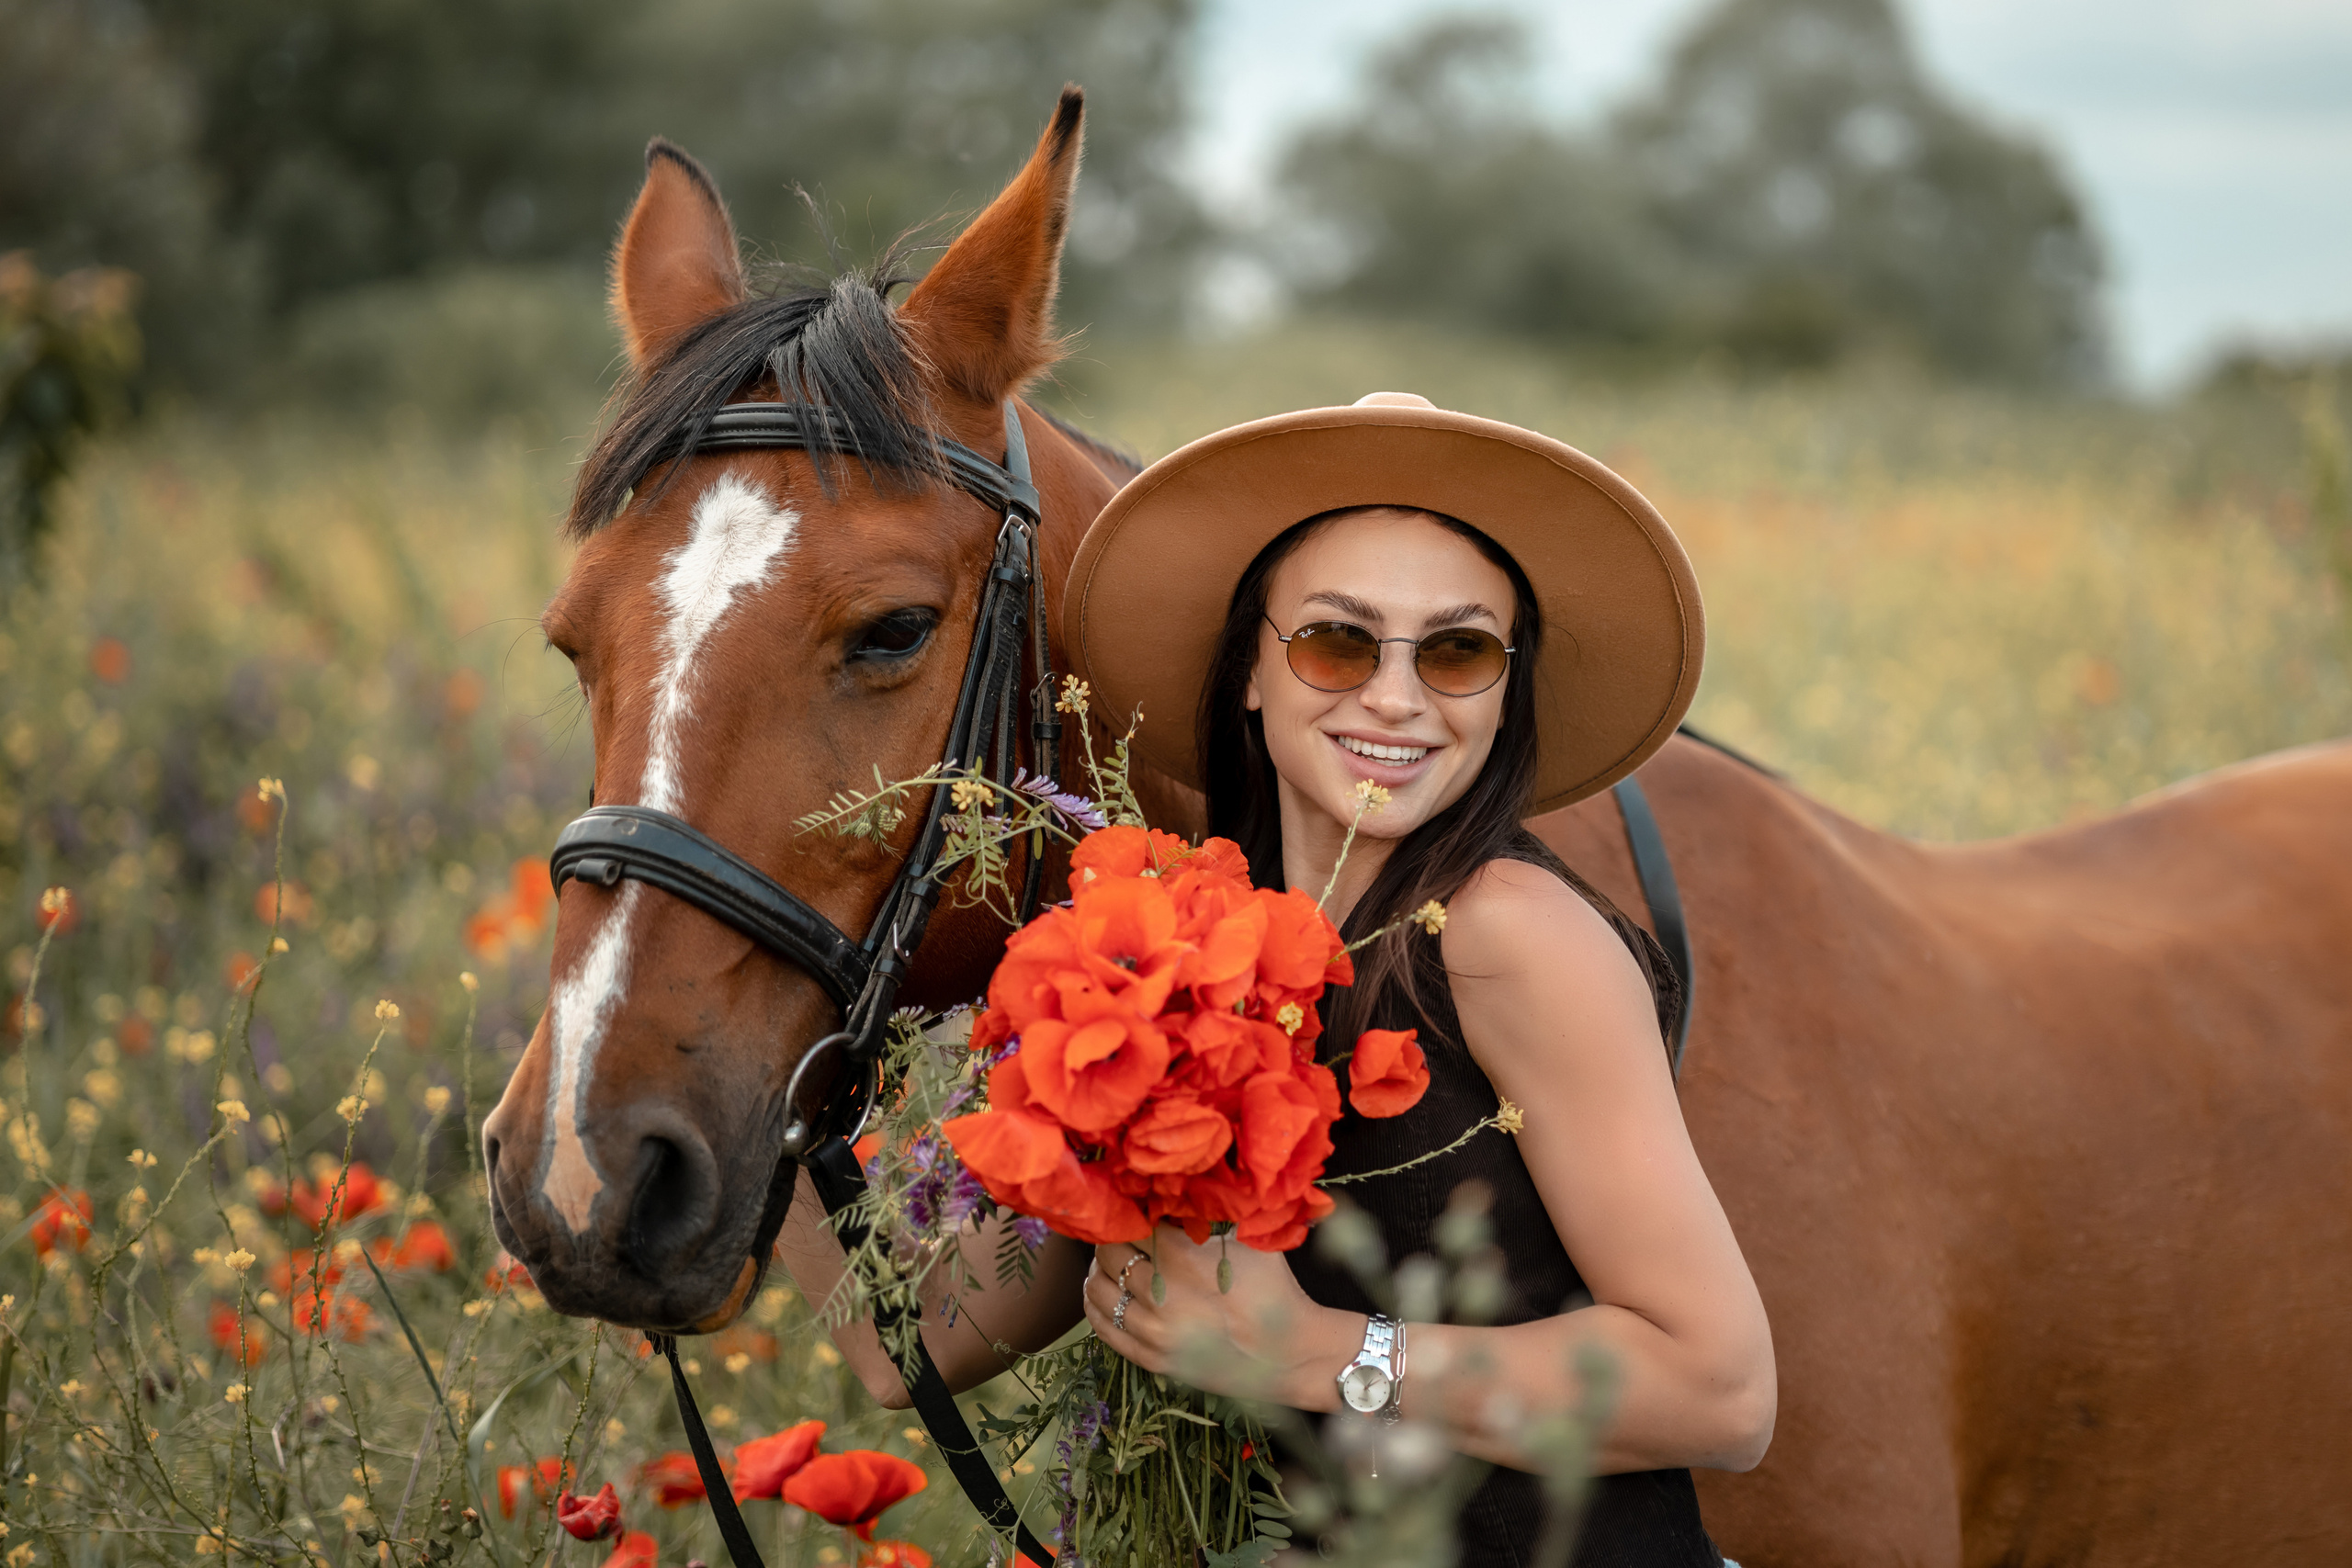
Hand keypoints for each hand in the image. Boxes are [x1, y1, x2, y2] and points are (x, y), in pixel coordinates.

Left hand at [1083, 1228, 1360, 1410]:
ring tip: (1114, 1261)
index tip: (1131, 1206)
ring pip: (1097, 1289)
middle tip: (1123, 1231)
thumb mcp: (1247, 1239)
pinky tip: (1107, 1291)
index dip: (1127, 1211)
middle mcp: (1159, 1295)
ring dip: (1100, 1269)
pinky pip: (1103, 1327)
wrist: (1290, 1352)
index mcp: (1182, 1258)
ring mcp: (1152, 1331)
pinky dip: (1096, 1304)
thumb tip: (1174, 1185)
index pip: (1128, 1223)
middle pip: (1107, 1252)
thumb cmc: (1273, 1289)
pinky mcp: (1151, 1359)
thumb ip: (1208, 1213)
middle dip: (1111, 1237)